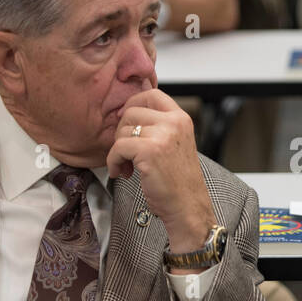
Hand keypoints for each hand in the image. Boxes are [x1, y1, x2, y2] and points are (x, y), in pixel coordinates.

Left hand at [107, 88, 215, 252]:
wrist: (187, 206)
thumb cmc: (179, 181)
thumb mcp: (174, 144)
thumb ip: (157, 127)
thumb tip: (125, 115)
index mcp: (181, 118)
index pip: (151, 94)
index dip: (133, 105)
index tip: (127, 121)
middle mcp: (174, 123)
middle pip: (131, 112)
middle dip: (122, 133)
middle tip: (127, 153)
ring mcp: (163, 135)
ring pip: (122, 130)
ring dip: (118, 150)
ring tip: (127, 166)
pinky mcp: (149, 151)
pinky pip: (118, 147)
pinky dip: (113, 161)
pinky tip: (122, 173)